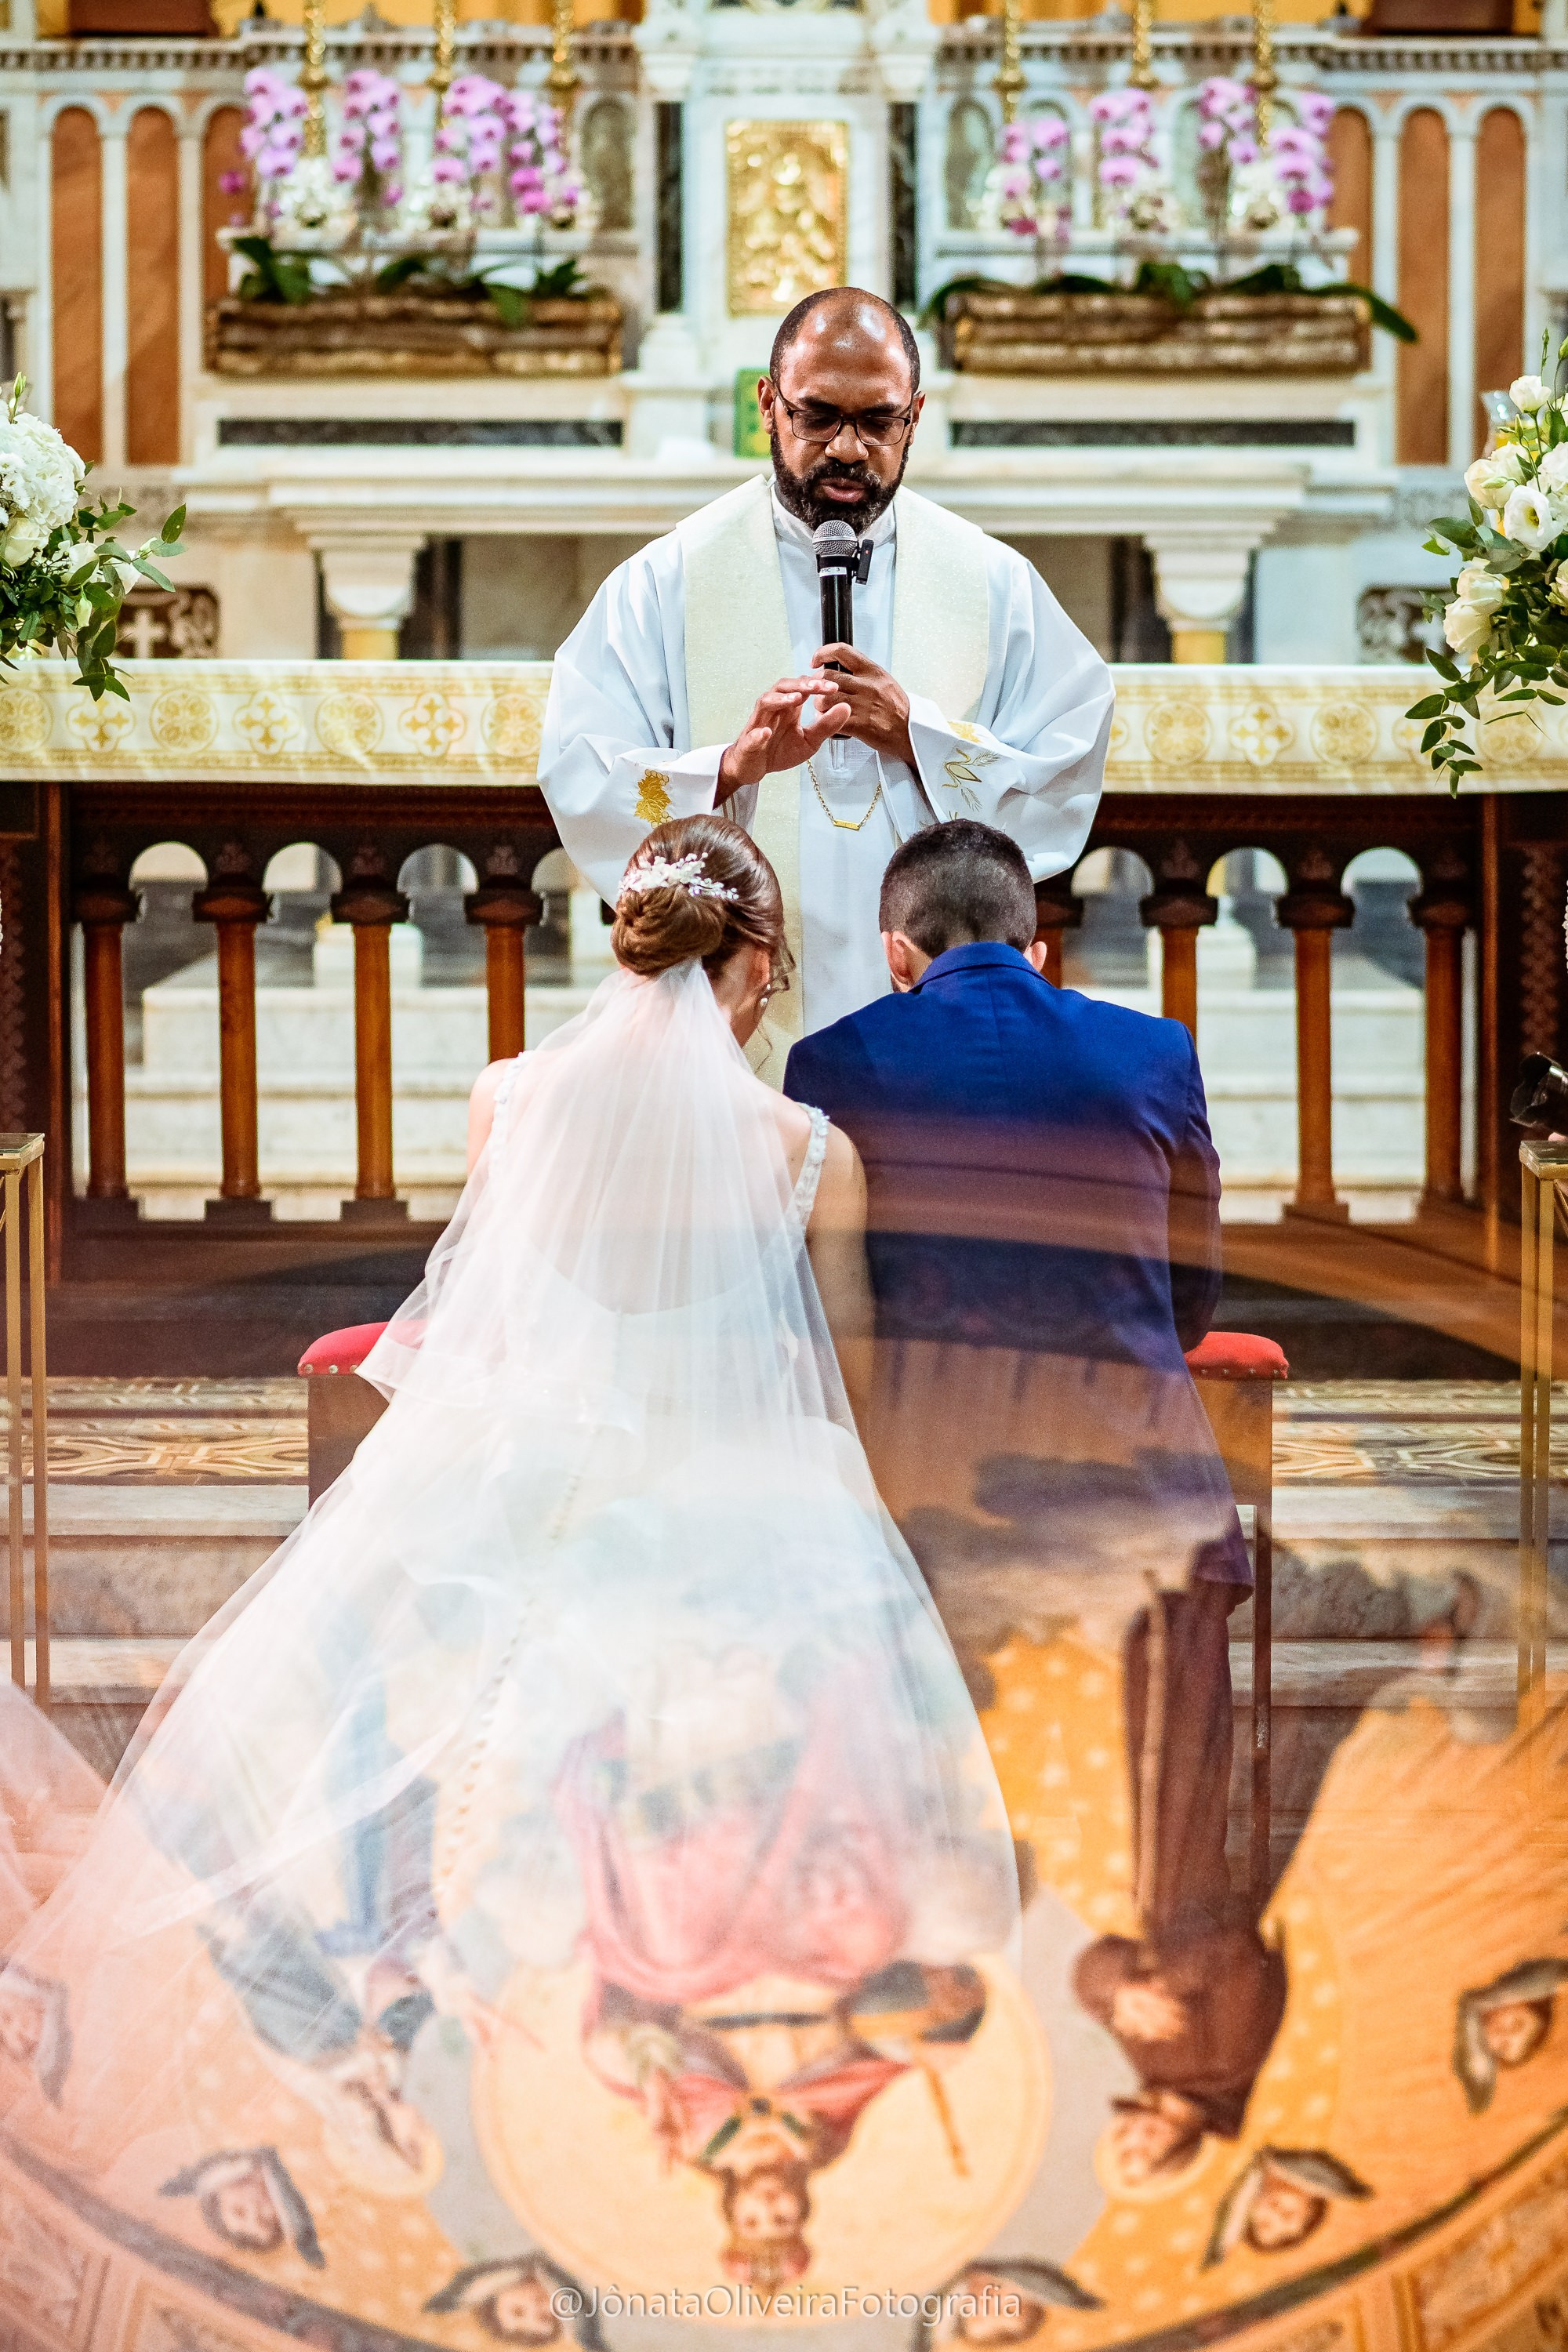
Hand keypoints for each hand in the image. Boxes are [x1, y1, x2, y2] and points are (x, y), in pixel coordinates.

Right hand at [717, 675, 851, 800]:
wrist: (756, 766)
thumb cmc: (781, 750)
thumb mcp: (810, 740)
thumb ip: (826, 725)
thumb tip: (846, 707)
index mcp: (789, 707)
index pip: (803, 687)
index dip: (817, 685)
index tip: (835, 688)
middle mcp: (773, 708)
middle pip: (784, 687)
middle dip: (801, 685)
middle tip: (818, 686)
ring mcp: (759, 723)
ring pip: (765, 702)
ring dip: (780, 699)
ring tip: (796, 699)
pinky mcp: (749, 742)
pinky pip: (752, 735)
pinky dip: (758, 734)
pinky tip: (765, 733)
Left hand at [812, 644, 913, 767]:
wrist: (911, 733)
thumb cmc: (897, 710)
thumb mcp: (885, 682)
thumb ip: (864, 674)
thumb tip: (841, 669)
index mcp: (873, 671)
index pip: (842, 651)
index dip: (823, 653)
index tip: (816, 662)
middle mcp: (867, 685)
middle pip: (827, 677)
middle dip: (817, 685)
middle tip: (818, 692)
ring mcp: (863, 705)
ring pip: (825, 699)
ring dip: (819, 705)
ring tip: (824, 710)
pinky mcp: (860, 725)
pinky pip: (832, 719)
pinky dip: (826, 722)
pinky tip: (831, 723)